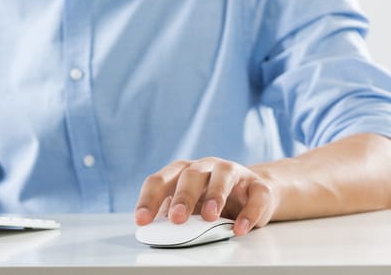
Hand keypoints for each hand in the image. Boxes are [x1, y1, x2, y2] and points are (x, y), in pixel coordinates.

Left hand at [134, 157, 276, 235]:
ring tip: (209, 217)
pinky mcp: (257, 185)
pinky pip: (256, 195)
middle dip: (182, 197)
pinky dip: (249, 213)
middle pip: (190, 175)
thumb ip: (173, 214)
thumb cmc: (210, 199)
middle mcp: (206, 167)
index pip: (160, 180)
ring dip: (215, 196)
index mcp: (182, 171)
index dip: (149, 199)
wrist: (251, 193)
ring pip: (222, 176)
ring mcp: (233, 172)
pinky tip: (240, 228)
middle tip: (176, 219)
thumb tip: (156, 231)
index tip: (142, 220)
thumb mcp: (189, 207)